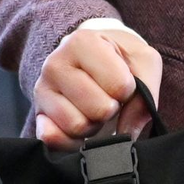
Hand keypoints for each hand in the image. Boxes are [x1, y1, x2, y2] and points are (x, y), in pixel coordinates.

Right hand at [34, 28, 162, 149]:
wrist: (95, 57)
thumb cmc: (121, 57)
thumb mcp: (144, 60)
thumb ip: (146, 92)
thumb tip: (127, 131)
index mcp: (82, 42)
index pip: (118, 85)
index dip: (128, 90)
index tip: (124, 80)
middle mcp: (55, 64)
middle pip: (98, 108)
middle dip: (111, 109)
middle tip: (109, 96)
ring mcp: (42, 90)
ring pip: (77, 126)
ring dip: (95, 124)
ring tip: (95, 106)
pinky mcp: (37, 116)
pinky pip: (55, 141)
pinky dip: (75, 140)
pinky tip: (82, 122)